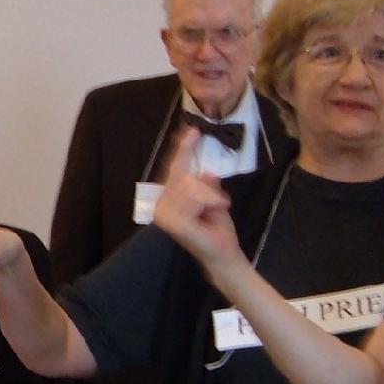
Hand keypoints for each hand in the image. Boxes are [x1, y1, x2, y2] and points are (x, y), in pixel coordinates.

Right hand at [150, 126, 242, 272]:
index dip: (184, 149)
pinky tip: (212, 212)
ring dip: (209, 195)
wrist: (223, 253)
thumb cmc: (217, 228)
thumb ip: (206, 183)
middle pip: (182, 175)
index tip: (193, 130)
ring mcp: (163, 214)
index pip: (174, 169)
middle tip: (220, 201)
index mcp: (168, 197)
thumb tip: (206, 171)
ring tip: (218, 207)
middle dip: (205, 185)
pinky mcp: (172, 222)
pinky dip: (207, 201)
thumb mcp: (214, 198)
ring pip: (189, 184)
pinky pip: (192, 197)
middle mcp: (160, 204)